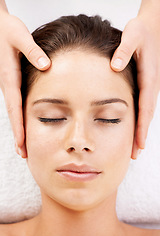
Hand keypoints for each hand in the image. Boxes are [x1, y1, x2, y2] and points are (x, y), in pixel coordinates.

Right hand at [0, 10, 50, 157]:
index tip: (22, 143)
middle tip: (23, 153)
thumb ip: (32, 51)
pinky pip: (17, 103)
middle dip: (18, 135)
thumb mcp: (20, 36)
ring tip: (23, 145)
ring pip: (15, 111)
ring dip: (19, 129)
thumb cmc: (7, 30)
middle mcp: (8, 85)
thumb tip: (46, 66)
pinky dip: (20, 117)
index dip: (19, 126)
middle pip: (14, 115)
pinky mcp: (12, 82)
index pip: (15, 107)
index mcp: (10, 77)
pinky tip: (25, 124)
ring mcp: (10, 85)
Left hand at [111, 17, 159, 158]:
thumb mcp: (133, 36)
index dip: (142, 127)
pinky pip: (141, 105)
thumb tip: (113, 67)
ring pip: (144, 112)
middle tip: (134, 154)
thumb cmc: (142, 32)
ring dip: (139, 129)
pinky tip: (132, 126)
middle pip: (146, 115)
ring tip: (134, 146)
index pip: (146, 108)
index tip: (139, 144)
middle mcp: (150, 85)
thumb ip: (124, 51)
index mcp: (148, 78)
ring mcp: (148, 86)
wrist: (152, 27)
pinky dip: (138, 118)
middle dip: (141, 135)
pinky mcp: (144, 84)